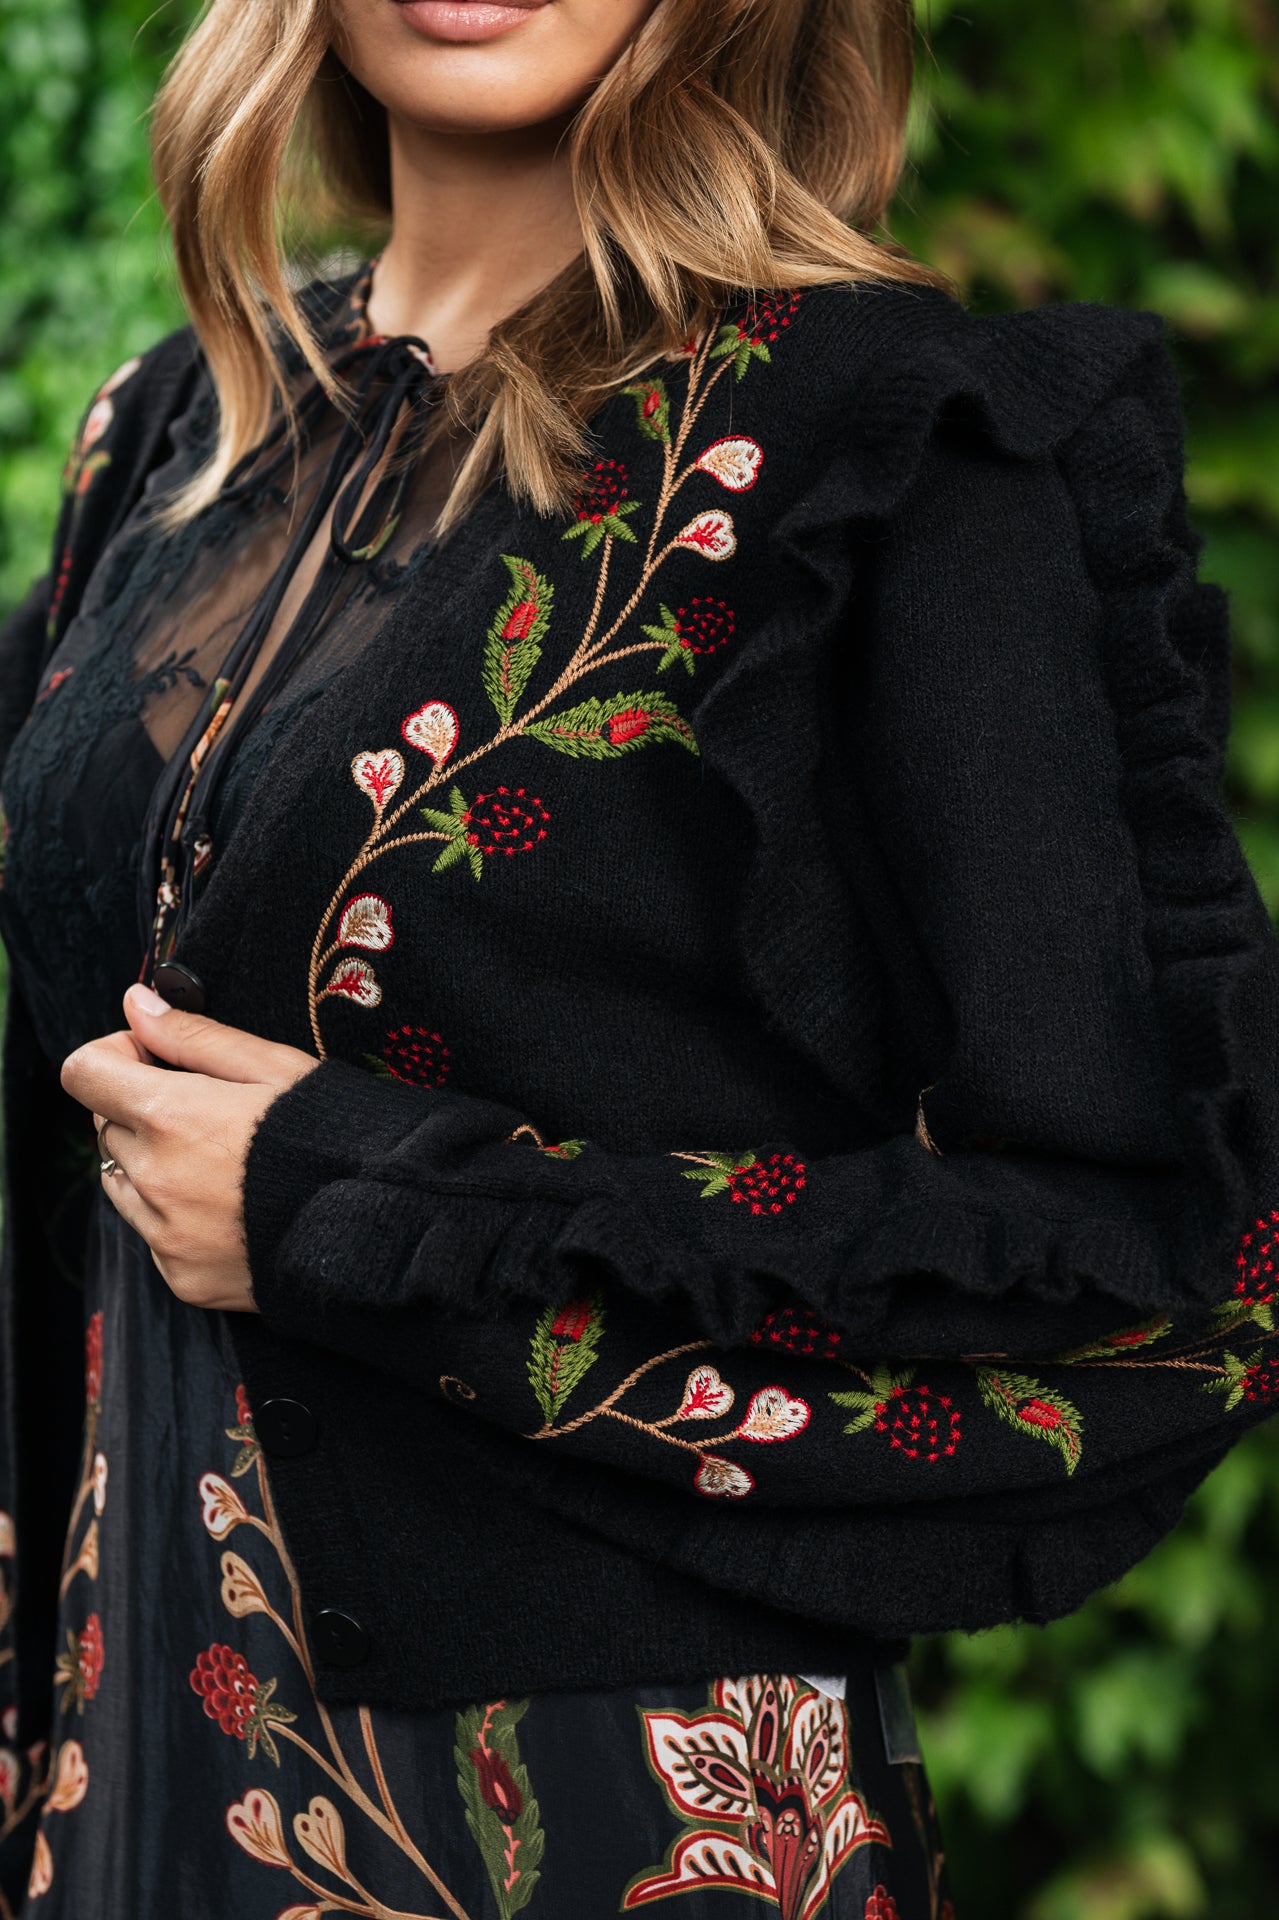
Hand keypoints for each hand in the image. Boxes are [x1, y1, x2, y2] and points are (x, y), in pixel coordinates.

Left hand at [60, 985, 318, 1311]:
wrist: (380, 1228)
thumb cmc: (334, 1134)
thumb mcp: (275, 1067)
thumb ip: (195, 1035)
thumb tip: (136, 1004)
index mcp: (170, 1115)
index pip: (82, 1073)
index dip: (114, 1057)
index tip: (156, 1060)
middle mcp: (154, 1179)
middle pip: (106, 1126)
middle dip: (142, 1109)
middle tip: (209, 1111)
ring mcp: (165, 1235)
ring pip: (120, 1183)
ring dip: (152, 1164)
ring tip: (222, 1164)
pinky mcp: (181, 1276)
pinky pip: (153, 1233)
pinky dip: (176, 1216)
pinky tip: (232, 1208)